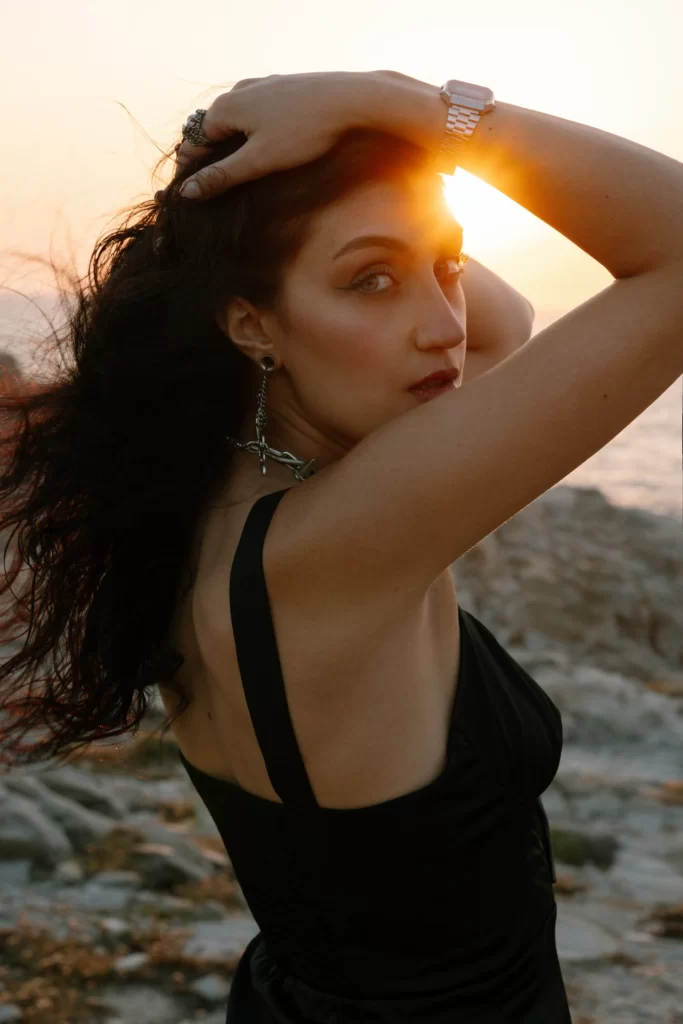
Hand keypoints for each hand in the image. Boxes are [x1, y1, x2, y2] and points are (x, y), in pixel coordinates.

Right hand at [171, 71, 379, 200]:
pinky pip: (257, 113)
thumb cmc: (304, 130)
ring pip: (236, 120)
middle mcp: (238, 90)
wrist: (350, 99)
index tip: (192, 196)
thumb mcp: (259, 160)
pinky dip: (252, 133)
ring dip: (231, 145)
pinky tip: (266, 149)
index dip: (190, 170)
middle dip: (209, 157)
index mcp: (225, 107)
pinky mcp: (283, 88)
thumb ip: (222, 176)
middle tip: (214, 190)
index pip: (193, 142)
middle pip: (212, 129)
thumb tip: (188, 191)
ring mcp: (262, 86)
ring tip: (238, 173)